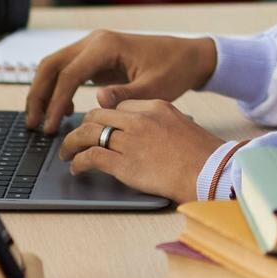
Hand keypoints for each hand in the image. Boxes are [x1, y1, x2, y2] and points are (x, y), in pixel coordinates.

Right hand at [24, 29, 218, 134]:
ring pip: (55, 67)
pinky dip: (58, 89)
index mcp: (107, 46)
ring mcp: (93, 47)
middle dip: (38, 95)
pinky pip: (67, 71)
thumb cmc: (174, 70)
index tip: (52, 127)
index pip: (69, 75)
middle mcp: (95, 41)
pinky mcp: (96, 56)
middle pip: (51, 65)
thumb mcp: (155, 88)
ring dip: (43, 92)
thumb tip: (98, 101)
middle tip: (33, 125)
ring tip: (40, 122)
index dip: (56, 102)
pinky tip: (65, 112)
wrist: (189, 56)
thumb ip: (126, 95)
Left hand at [59, 100, 223, 203]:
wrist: (210, 171)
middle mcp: (140, 119)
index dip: (103, 118)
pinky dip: (78, 162)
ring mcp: (130, 141)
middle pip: (97, 116)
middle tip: (76, 139)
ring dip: (71, 143)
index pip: (117, 106)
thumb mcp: (180, 124)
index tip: (98, 127)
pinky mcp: (124, 164)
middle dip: (82, 127)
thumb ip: (158, 122)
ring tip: (66, 153)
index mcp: (155, 106)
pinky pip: (91, 157)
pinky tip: (76, 168)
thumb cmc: (202, 154)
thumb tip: (139, 131)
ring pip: (87, 134)